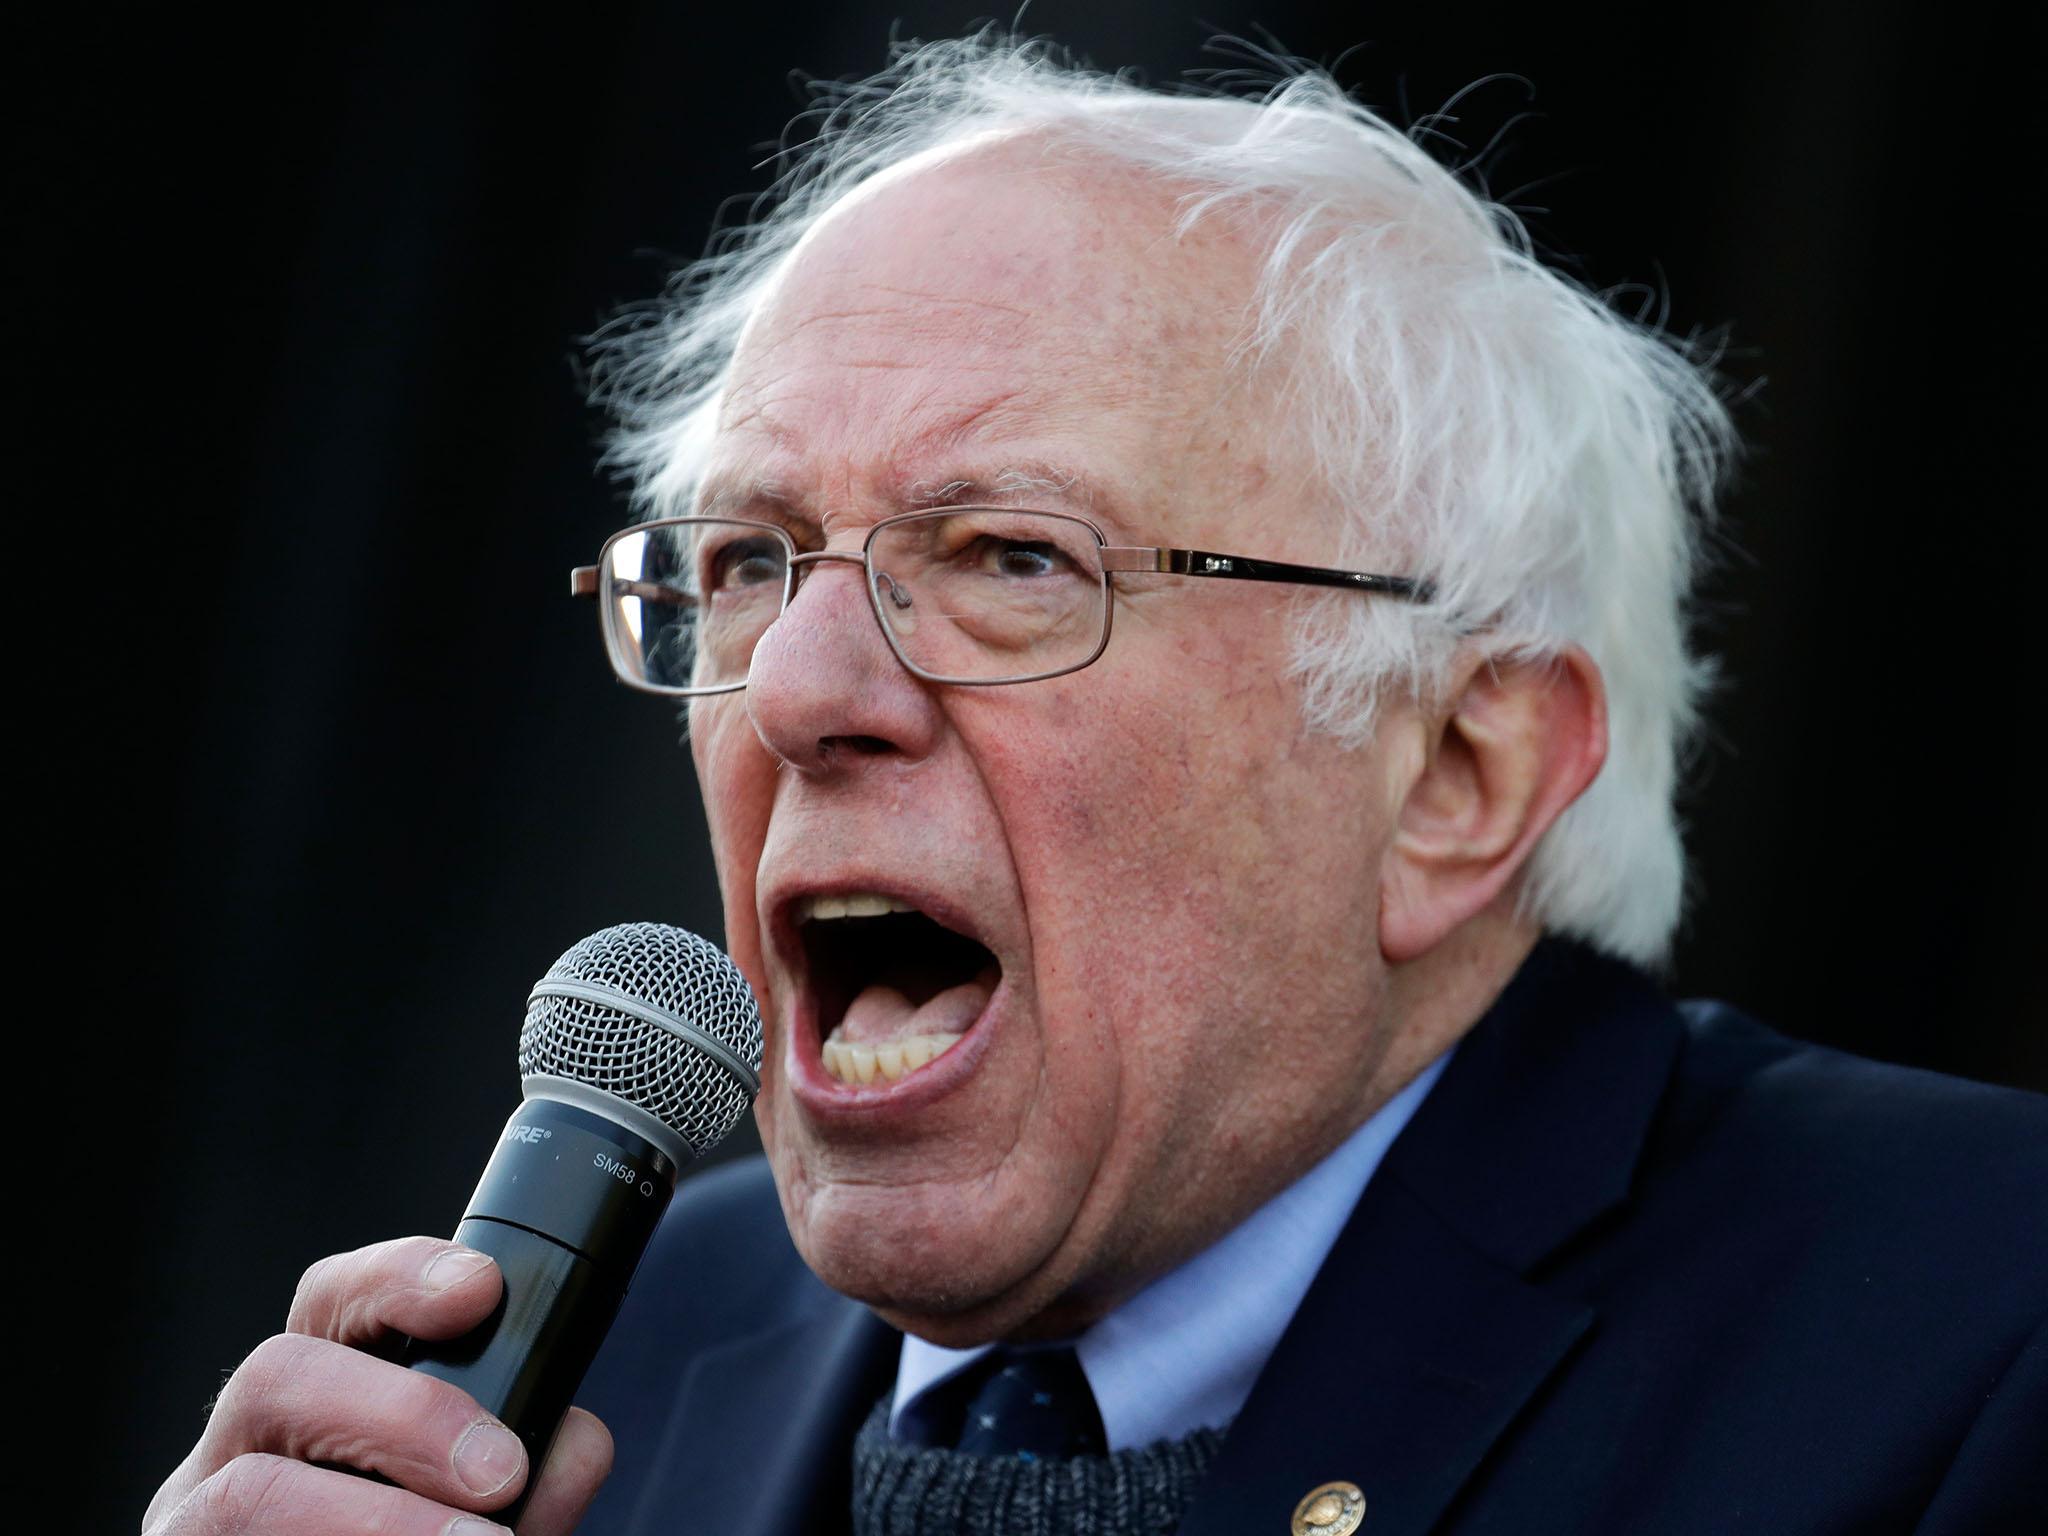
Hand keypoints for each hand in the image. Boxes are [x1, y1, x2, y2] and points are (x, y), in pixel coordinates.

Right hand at [143, 1235, 612, 1533]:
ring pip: (251, 1491)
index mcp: (314, 1403)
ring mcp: (193, 1524)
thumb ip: (531, 1475)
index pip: (334, 1300)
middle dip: (403, 1413)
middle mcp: (237, 1451)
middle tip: (501, 1475)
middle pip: (279, 1374)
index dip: (400, 1276)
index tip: (480, 1289)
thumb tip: (573, 1445)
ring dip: (375, 1519)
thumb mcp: (483, 1510)